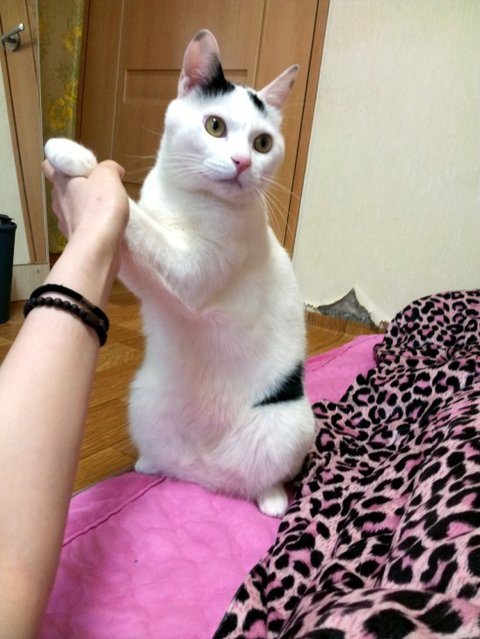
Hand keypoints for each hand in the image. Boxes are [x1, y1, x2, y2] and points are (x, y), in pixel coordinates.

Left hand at [42, 159, 129, 306]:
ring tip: (104, 207)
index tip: (76, 165)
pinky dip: (90, 224)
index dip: (59, 163)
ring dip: (84, 207)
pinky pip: (81, 226)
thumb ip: (109, 168)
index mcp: (61, 183)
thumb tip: (114, 170)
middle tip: (97, 186)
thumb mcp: (108, 177)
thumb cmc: (99, 207)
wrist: (98, 247)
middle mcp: (58, 202)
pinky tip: (105, 225)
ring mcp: (65, 222)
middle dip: (77, 186)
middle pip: (63, 189)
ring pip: (71, 209)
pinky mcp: (75, 239)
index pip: (49, 166)